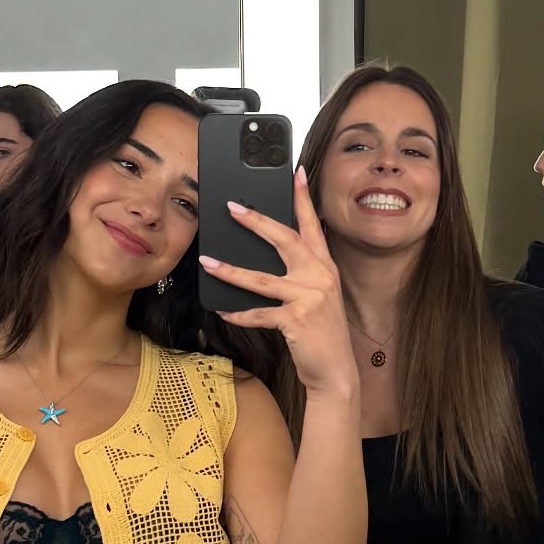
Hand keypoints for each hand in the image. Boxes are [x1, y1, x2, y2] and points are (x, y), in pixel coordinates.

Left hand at [200, 167, 356, 394]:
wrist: (336, 370)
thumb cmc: (323, 332)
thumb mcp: (320, 295)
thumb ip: (303, 273)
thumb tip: (270, 254)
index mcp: (325, 267)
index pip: (313, 225)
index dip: (303, 198)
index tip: (295, 173)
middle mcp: (319, 277)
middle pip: (284, 239)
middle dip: (256, 221)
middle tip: (233, 207)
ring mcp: (308, 298)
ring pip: (261, 278)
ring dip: (229, 270)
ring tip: (207, 261)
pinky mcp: (295, 320)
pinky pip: (258, 313)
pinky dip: (238, 313)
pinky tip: (222, 310)